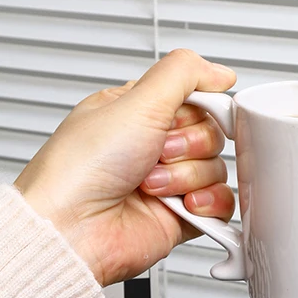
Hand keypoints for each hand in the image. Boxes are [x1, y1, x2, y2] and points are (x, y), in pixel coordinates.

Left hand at [14, 49, 236, 286]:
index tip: (188, 116)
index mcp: (140, 113)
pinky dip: (208, 204)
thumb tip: (221, 72)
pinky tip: (182, 206)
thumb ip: (184, 74)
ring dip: (187, 177)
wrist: (76, 226)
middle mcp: (156, 147)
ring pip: (216, 170)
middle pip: (211, 136)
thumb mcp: (136, 101)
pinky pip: (222, 204)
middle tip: (157, 153)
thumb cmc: (84, 167)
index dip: (200, 109)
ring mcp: (172, 183)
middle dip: (187, 146)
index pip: (196, 100)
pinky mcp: (185, 216)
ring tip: (152, 185)